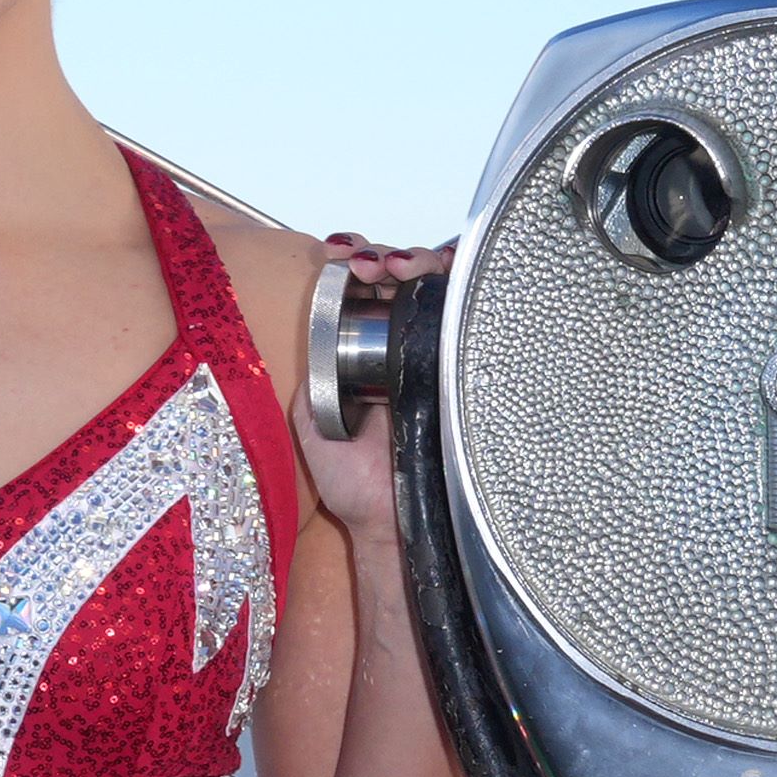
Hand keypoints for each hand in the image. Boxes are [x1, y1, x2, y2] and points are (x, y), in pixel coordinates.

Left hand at [294, 236, 440, 544]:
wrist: (395, 521)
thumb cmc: (356, 484)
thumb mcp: (315, 429)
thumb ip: (311, 387)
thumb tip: (314, 346)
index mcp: (359, 355)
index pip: (358, 291)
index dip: (350, 264)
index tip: (339, 260)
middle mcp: (398, 348)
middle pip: (396, 278)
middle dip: (380, 256)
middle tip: (366, 265)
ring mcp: (434, 355)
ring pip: (432, 287)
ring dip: (416, 260)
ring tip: (397, 264)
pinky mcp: (464, 369)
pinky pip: (466, 316)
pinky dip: (459, 283)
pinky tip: (447, 267)